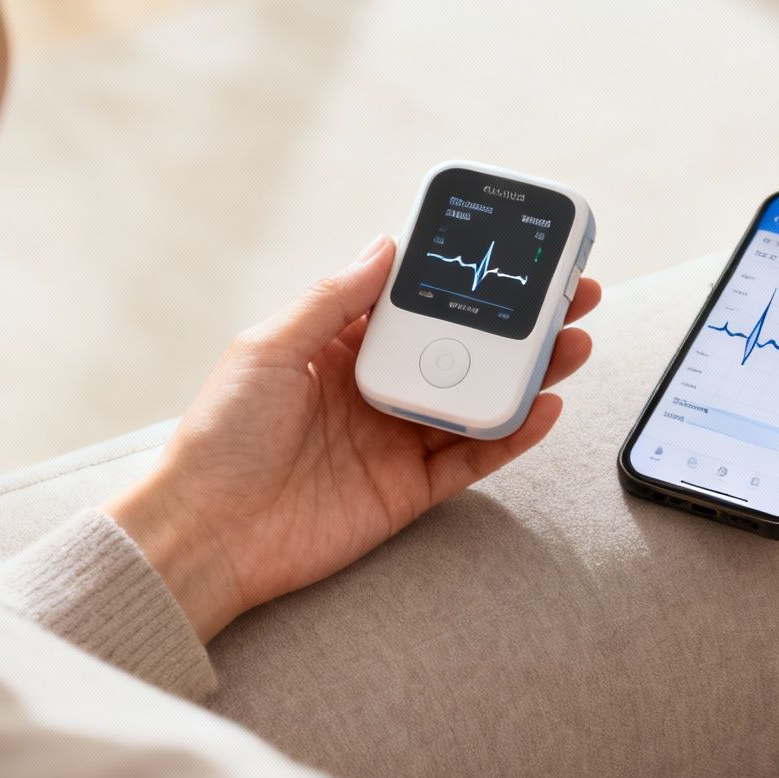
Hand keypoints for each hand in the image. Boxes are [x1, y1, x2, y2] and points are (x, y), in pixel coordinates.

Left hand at [105, 234, 600, 640]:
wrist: (204, 532)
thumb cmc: (218, 436)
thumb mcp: (269, 347)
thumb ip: (334, 299)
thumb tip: (386, 245)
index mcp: (337, 348)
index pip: (415, 303)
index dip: (463, 278)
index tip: (512, 252)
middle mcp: (372, 390)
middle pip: (460, 349)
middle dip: (517, 324)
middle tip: (571, 296)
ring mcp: (393, 440)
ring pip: (476, 400)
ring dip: (528, 374)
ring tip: (574, 343)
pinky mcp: (407, 491)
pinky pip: (472, 458)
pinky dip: (511, 435)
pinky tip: (544, 406)